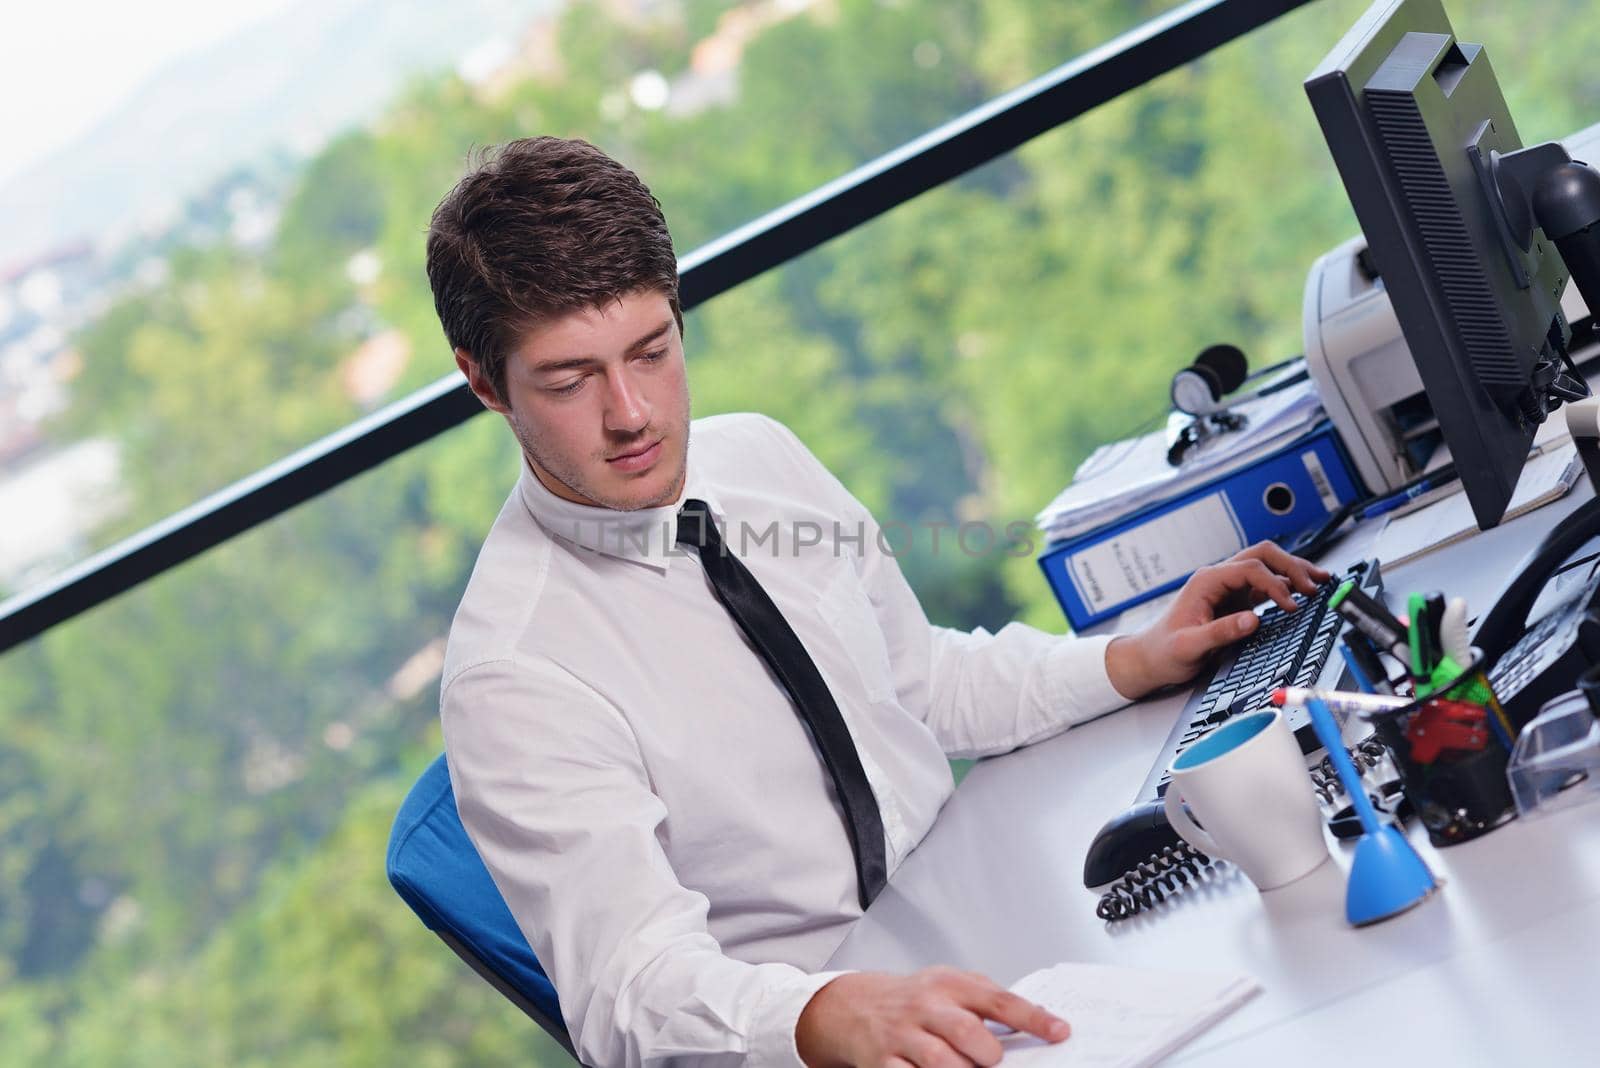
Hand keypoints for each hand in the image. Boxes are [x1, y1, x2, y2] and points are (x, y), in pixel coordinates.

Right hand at [796, 966, 1068, 1067]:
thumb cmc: (913, 999)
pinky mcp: (883, 1062)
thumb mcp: (949, 986)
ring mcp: (903, 1036)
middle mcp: (926, 1007)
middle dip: (989, 1053)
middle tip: (995, 1060)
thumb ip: (988, 999)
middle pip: (967, 1032)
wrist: (854, 1006)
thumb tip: (1038, 1020)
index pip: (999, 1000)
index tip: (1060, 1032)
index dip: (1033, 1018)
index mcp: (950, 985)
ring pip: (940, 1061)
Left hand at [1105, 541, 1329, 699]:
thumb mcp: (1189, 646)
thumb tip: (1252, 620)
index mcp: (1206, 582)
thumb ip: (1220, 632)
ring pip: (1266, 567)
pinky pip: (1264, 586)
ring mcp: (1228, 589)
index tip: (1291, 605)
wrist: (1150, 658)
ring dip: (1292, 572)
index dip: (1275, 584)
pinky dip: (1285, 588)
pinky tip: (1302, 595)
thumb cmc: (1163, 651)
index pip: (1250, 569)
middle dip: (1291, 566)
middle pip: (1262, 556)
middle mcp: (1219, 579)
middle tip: (1314, 585)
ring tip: (1319, 581)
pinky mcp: (1235, 602)